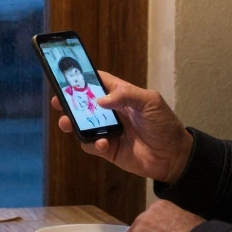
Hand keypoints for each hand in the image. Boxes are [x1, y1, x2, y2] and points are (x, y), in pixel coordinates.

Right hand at [51, 70, 193, 183]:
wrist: (174, 156)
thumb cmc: (164, 124)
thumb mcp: (150, 102)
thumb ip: (126, 95)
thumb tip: (100, 100)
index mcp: (122, 95)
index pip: (98, 82)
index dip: (83, 77)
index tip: (68, 75)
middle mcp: (112, 112)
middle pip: (85, 103)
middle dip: (70, 101)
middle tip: (58, 100)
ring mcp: (109, 131)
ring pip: (83, 125)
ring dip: (73, 123)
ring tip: (67, 122)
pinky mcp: (108, 150)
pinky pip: (91, 145)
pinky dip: (92, 144)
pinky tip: (103, 143)